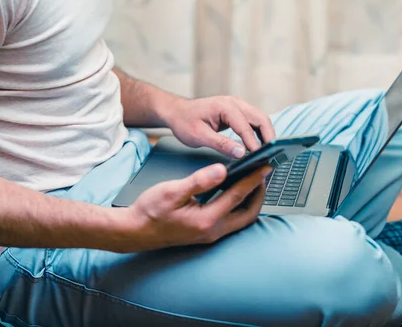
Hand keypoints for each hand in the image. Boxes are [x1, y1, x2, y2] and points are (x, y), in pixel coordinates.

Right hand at [121, 163, 270, 251]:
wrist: (135, 231)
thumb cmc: (150, 211)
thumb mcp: (172, 191)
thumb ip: (199, 181)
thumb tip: (222, 170)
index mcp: (207, 219)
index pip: (238, 196)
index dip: (254, 179)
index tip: (265, 166)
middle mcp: (213, 231)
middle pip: (249, 213)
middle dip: (259, 193)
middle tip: (263, 174)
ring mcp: (210, 235)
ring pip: (242, 219)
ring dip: (251, 201)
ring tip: (253, 182)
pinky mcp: (206, 234)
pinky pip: (232, 221)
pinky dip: (239, 206)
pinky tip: (235, 193)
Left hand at [164, 96, 275, 157]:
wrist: (177, 112)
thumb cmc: (184, 122)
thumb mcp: (199, 136)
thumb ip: (220, 144)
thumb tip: (241, 153)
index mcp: (225, 106)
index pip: (245, 126)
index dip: (254, 143)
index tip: (260, 158)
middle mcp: (235, 103)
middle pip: (261, 119)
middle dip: (269, 137)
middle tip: (272, 156)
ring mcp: (238, 106)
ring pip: (260, 119)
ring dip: (266, 135)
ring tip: (269, 154)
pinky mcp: (238, 112)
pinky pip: (254, 122)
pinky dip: (260, 133)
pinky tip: (260, 147)